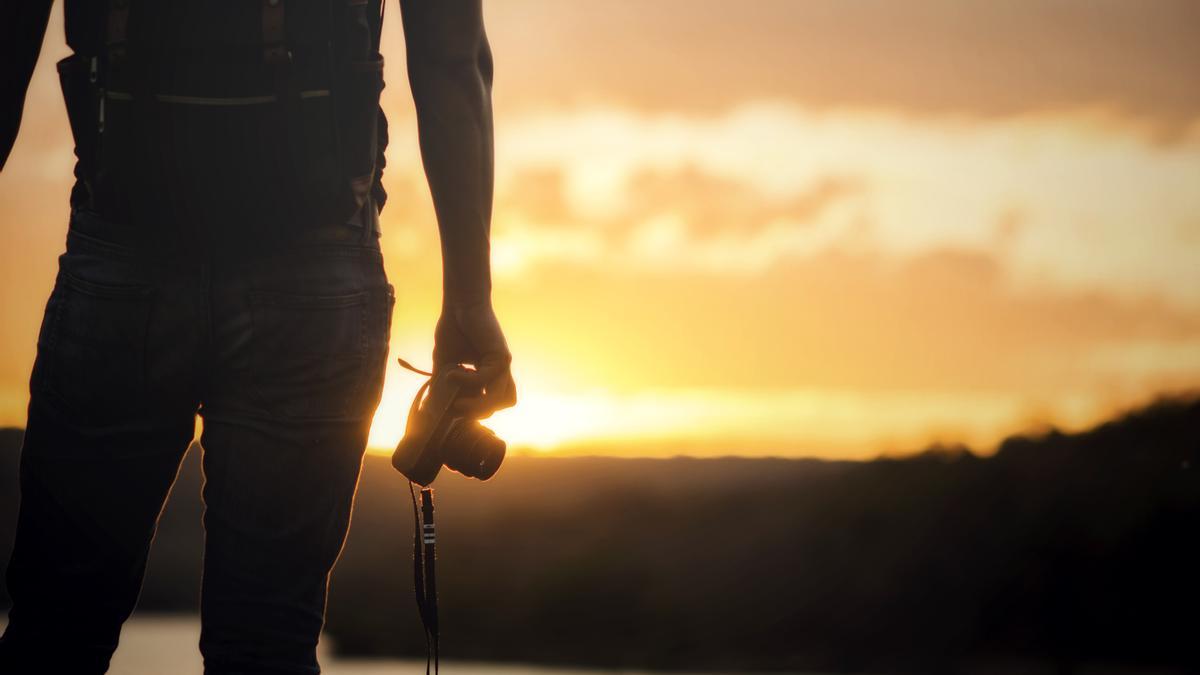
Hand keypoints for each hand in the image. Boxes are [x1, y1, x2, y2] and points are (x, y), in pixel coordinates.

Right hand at [432, 299, 515, 417]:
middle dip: (477, 413)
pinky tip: (453, 373)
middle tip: (456, 410)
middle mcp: (501, 371)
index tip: (453, 409)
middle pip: (501, 404)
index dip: (476, 411)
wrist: (460, 306)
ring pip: (501, 398)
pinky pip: (486, 379)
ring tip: (458, 404)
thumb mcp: (445, 362)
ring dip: (479, 406)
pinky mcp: (501, 357)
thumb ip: (443, 383)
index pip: (493, 402)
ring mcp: (503, 365)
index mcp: (491, 374)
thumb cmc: (454, 329)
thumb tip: (434, 406)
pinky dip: (468, 381)